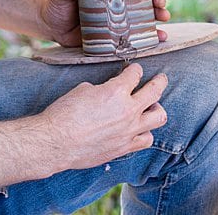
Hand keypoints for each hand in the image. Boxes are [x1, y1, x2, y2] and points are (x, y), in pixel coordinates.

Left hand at [40, 0, 171, 46]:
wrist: (51, 25)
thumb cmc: (57, 4)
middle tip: (161, 3)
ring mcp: (117, 15)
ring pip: (144, 12)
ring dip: (157, 14)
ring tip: (164, 18)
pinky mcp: (115, 32)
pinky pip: (136, 33)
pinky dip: (150, 36)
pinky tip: (160, 38)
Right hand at [41, 63, 167, 169]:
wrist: (56, 142)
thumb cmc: (64, 114)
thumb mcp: (83, 90)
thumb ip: (102, 89)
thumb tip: (106, 92)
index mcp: (116, 91)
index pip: (135, 74)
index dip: (135, 69)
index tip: (134, 69)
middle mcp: (128, 110)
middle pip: (155, 91)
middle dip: (159, 81)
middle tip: (161, 78)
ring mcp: (129, 131)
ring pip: (159, 117)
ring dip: (157, 109)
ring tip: (152, 107)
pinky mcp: (124, 148)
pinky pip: (146, 140)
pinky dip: (145, 132)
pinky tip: (141, 129)